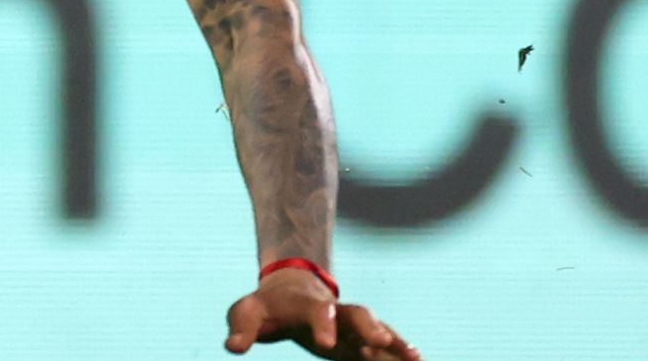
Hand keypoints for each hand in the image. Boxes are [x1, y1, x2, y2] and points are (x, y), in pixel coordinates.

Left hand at [223, 270, 417, 358]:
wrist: (289, 291)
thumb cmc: (266, 307)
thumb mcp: (246, 313)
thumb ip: (240, 328)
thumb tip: (233, 347)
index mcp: (307, 305)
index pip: (317, 311)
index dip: (322, 325)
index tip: (325, 345)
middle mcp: (336, 311)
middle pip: (357, 313)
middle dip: (369, 326)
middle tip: (381, 342)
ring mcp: (352, 324)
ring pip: (378, 328)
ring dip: (395, 340)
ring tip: (415, 357)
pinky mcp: (360, 339)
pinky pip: (384, 346)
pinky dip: (399, 352)